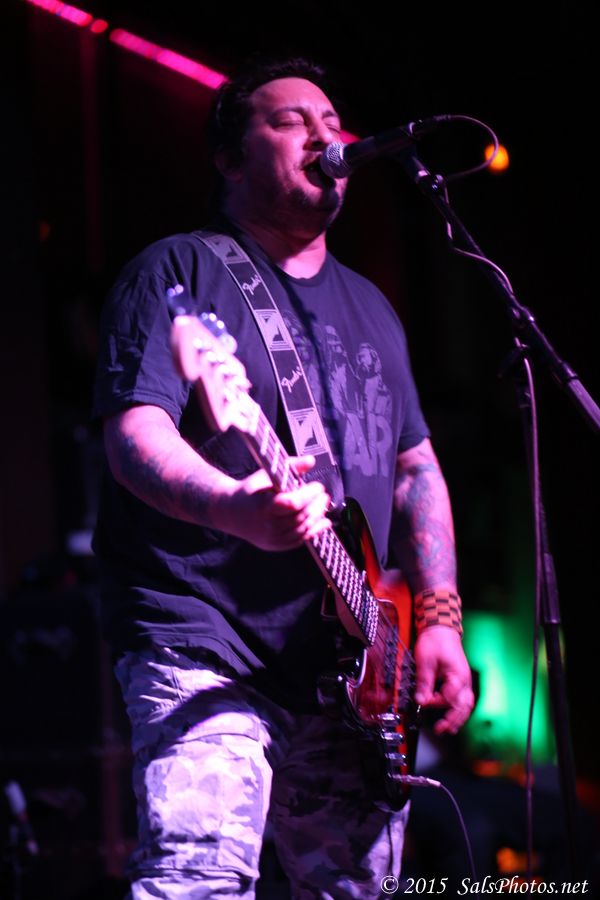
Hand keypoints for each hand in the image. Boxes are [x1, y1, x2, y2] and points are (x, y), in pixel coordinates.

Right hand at [217, 455, 331, 551]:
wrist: (231, 513)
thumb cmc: (250, 492)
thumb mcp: (266, 475)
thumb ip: (290, 467)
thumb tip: (310, 461)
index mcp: (263, 506)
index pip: (292, 503)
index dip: (309, 495)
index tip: (317, 486)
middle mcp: (267, 525)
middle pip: (300, 517)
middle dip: (317, 505)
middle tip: (323, 494)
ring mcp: (272, 538)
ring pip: (302, 530)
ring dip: (318, 517)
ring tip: (323, 504)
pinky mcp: (277, 545)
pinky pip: (300, 540)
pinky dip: (314, 531)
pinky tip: (323, 521)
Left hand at [413, 626, 473, 734]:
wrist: (441, 628)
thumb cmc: (435, 640)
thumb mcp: (425, 661)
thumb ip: (424, 682)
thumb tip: (420, 699)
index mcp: (457, 676)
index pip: (449, 698)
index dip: (435, 702)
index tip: (423, 701)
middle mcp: (464, 680)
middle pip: (463, 706)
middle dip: (452, 720)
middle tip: (441, 729)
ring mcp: (464, 680)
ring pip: (466, 704)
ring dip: (458, 718)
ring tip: (449, 729)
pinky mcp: (460, 679)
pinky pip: (464, 699)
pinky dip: (459, 709)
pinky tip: (453, 716)